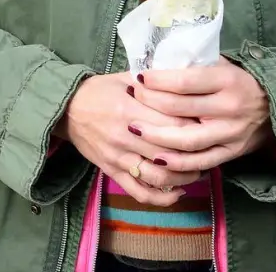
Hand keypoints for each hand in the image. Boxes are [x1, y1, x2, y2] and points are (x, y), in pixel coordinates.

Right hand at [59, 73, 205, 206]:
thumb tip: (186, 78)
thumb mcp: (125, 78)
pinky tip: (177, 192)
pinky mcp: (112, 171)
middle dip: (196, 152)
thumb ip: (154, 80)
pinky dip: (161, 197)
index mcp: (130, 109)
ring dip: (184, 177)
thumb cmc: (98, 91)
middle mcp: (126, 136)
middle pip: (171, 151)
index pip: (174, 122)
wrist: (66, 108)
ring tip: (198, 170)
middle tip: (209, 148)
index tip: (207, 123)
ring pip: (159, 176)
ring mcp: (118, 157)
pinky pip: (139, 191)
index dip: (195, 124)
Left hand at [130, 61, 271, 173]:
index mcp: (226, 80)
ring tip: (134, 129)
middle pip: (179, 109)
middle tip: (131, 99)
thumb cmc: (239, 80)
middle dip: (149, 103)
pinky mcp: (232, 152)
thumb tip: (154, 61)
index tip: (139, 77)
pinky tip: (157, 158)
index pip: (183, 82)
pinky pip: (201, 161)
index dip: (157, 81)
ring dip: (157, 136)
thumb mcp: (221, 64)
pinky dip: (178, 163)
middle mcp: (230, 108)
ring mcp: (231, 133)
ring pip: (187, 139)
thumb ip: (192, 63)